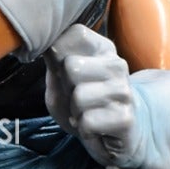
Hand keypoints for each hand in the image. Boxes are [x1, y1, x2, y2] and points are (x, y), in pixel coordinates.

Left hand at [46, 24, 145, 167]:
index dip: (58, 55)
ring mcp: (123, 91)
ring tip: (86, 113)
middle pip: (71, 66)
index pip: (73, 33)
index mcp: (102, 49)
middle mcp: (117, 65)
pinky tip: (95, 128)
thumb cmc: (87, 104)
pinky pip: (88, 122)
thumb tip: (45, 43)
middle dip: (66, 88)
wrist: (119, 135)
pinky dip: (84, 130)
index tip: (63, 72)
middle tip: (77, 98)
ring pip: (79, 97)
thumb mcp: (62, 79)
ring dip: (75, 112)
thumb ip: (54, 61)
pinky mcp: (125, 118)